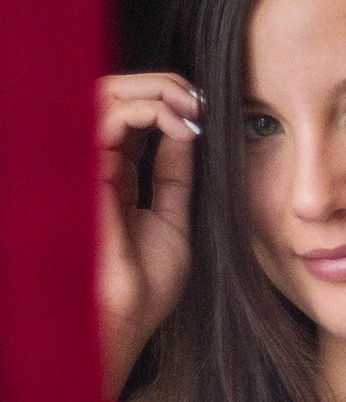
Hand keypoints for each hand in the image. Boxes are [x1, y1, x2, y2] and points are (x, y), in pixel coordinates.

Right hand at [95, 71, 202, 397]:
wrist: (130, 316)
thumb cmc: (146, 283)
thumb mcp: (173, 221)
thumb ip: (176, 178)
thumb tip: (187, 134)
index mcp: (115, 175)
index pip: (131, 117)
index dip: (165, 102)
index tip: (201, 110)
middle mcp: (97, 164)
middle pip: (115, 97)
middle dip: (159, 85)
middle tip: (195, 99)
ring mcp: (89, 166)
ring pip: (106, 96)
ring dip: (153, 90)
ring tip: (187, 106)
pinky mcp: (87, 172)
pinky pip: (107, 120)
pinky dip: (145, 110)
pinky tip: (175, 124)